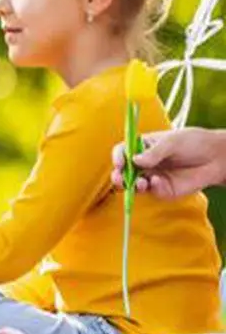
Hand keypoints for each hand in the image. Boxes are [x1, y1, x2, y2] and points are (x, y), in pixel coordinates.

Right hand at [111, 128, 225, 198]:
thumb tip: (134, 160)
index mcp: (143, 146)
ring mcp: (153, 176)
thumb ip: (154, 152)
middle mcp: (144, 163)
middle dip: (118, 176)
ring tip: (141, 183)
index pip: (123, 151)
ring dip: (132, 185)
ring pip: (134, 184)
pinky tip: (159, 182)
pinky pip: (152, 192)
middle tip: (120, 179)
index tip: (119, 163)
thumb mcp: (172, 142)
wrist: (217, 157)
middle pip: (123, 171)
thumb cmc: (194, 142)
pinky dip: (153, 188)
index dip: (117, 157)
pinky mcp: (164, 189)